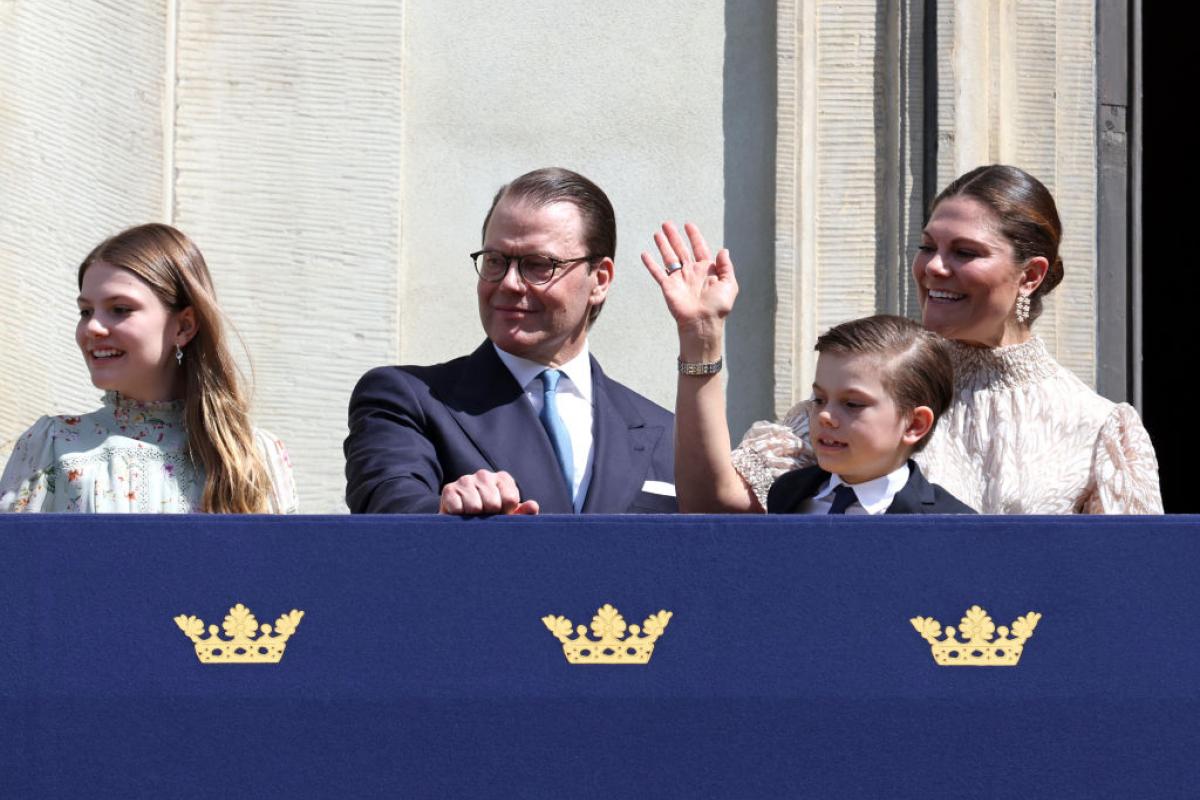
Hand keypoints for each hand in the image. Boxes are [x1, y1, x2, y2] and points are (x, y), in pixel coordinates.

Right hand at [438, 470, 539, 515]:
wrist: (460, 523)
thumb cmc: (490, 519)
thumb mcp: (508, 517)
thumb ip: (523, 513)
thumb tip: (533, 506)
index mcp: (503, 479)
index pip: (511, 499)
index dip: (506, 513)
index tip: (500, 514)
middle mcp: (484, 475)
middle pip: (493, 504)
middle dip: (489, 516)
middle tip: (484, 517)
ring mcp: (465, 480)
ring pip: (475, 507)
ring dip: (474, 518)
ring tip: (472, 517)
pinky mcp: (449, 489)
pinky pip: (458, 509)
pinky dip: (459, 518)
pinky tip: (460, 516)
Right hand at [640, 222, 737, 345]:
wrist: (703, 323)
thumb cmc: (718, 307)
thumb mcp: (729, 285)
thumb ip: (726, 267)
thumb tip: (723, 251)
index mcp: (706, 270)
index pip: (699, 248)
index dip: (694, 236)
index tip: (688, 225)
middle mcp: (691, 272)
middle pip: (681, 249)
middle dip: (674, 236)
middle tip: (666, 223)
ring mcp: (679, 279)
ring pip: (669, 257)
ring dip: (663, 245)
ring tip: (657, 232)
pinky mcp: (668, 287)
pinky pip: (658, 272)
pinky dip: (650, 264)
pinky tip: (644, 254)